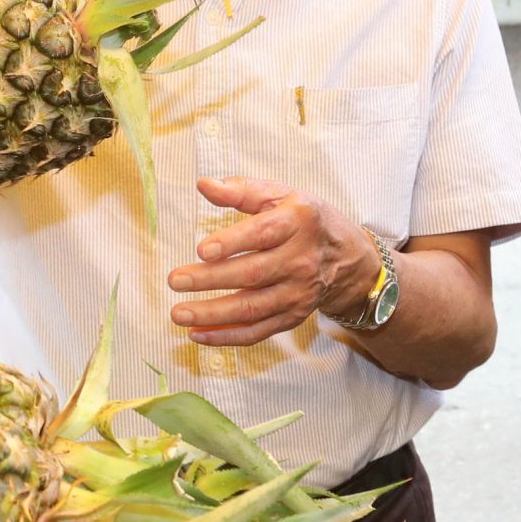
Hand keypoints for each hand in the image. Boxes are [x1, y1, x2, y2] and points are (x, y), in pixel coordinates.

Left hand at [167, 178, 376, 346]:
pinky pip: (257, 332)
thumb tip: (204, 184)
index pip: (263, 234)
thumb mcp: (280, 195)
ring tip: (178, 313)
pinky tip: (197, 334)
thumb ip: (241, 190)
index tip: (202, 249)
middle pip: (252, 274)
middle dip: (210, 280)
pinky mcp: (293, 316)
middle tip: (174, 280)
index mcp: (298, 222)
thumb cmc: (303, 220)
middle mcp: (301, 261)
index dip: (232, 243)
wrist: (346, 256)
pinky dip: (227, 337)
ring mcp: (298, 293)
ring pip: (252, 309)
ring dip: (213, 314)